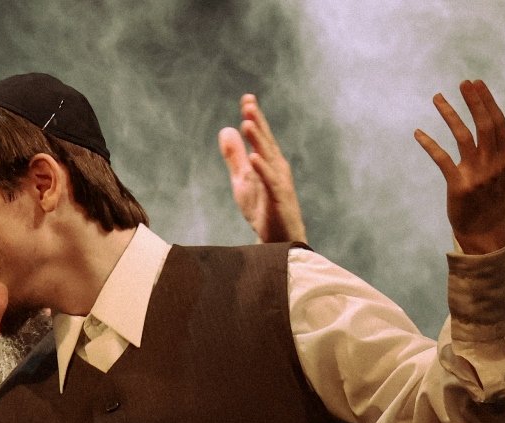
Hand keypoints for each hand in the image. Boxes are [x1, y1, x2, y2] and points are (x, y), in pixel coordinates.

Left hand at [218, 94, 306, 243]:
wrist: (278, 242)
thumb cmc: (264, 210)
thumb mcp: (242, 180)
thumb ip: (234, 157)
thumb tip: (225, 130)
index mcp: (269, 162)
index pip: (260, 136)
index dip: (254, 117)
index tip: (247, 98)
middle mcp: (277, 168)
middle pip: (266, 141)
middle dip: (257, 122)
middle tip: (248, 102)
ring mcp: (279, 183)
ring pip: (269, 157)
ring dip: (258, 140)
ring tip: (247, 123)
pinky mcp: (279, 199)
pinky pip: (270, 182)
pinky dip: (262, 169)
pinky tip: (253, 157)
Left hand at [414, 80, 504, 254]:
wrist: (485, 228)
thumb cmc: (499, 193)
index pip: (498, 122)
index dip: (487, 101)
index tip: (476, 83)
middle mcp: (493, 163)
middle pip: (485, 125)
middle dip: (474, 102)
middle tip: (463, 83)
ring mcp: (476, 174)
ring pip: (463, 138)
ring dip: (449, 115)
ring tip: (437, 97)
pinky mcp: (458, 186)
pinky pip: (442, 160)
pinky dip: (430, 145)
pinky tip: (418, 132)